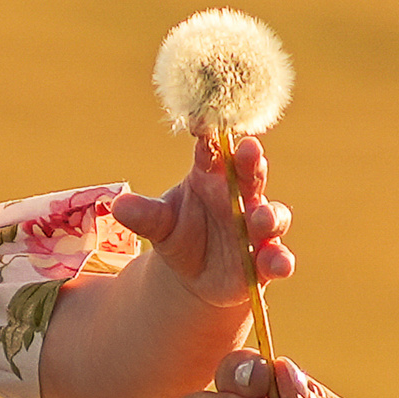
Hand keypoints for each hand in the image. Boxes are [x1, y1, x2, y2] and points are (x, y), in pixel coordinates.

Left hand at [111, 134, 292, 306]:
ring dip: (270, 216)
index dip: (214, 136)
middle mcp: (241, 196)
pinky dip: (280, 260)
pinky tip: (279, 264)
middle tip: (250, 150)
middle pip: (250, 174)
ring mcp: (257, 228)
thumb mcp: (158, 224)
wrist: (194, 276)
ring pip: (272, 216)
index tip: (207, 122)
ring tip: (261, 219)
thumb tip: (118, 205)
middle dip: (252, 162)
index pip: (215, 151)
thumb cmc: (179, 234)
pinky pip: (277, 258)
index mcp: (212, 176)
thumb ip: (145, 214)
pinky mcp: (266, 260)